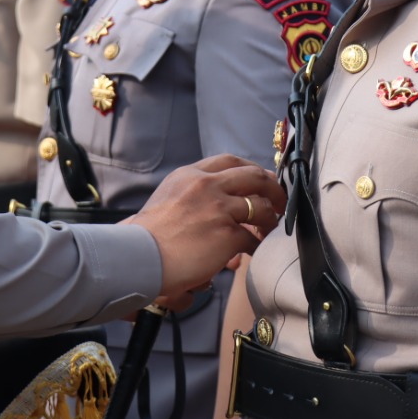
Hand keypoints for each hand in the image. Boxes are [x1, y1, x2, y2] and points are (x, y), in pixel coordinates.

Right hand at [124, 154, 283, 298]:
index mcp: (189, 175)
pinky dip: (257, 246)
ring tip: (268, 230)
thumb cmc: (147, 237)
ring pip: (261, 206)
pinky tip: (252, 253)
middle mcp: (206, 185)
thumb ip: (191, 195)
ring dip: (270, 219)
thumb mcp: (166, 199)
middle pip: (253, 176)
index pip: (229, 161)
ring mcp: (218, 208)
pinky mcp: (227, 233)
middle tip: (278, 202)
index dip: (251, 170)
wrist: (139, 257)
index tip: (260, 181)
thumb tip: (215, 205)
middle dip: (272, 188)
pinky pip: (254, 238)